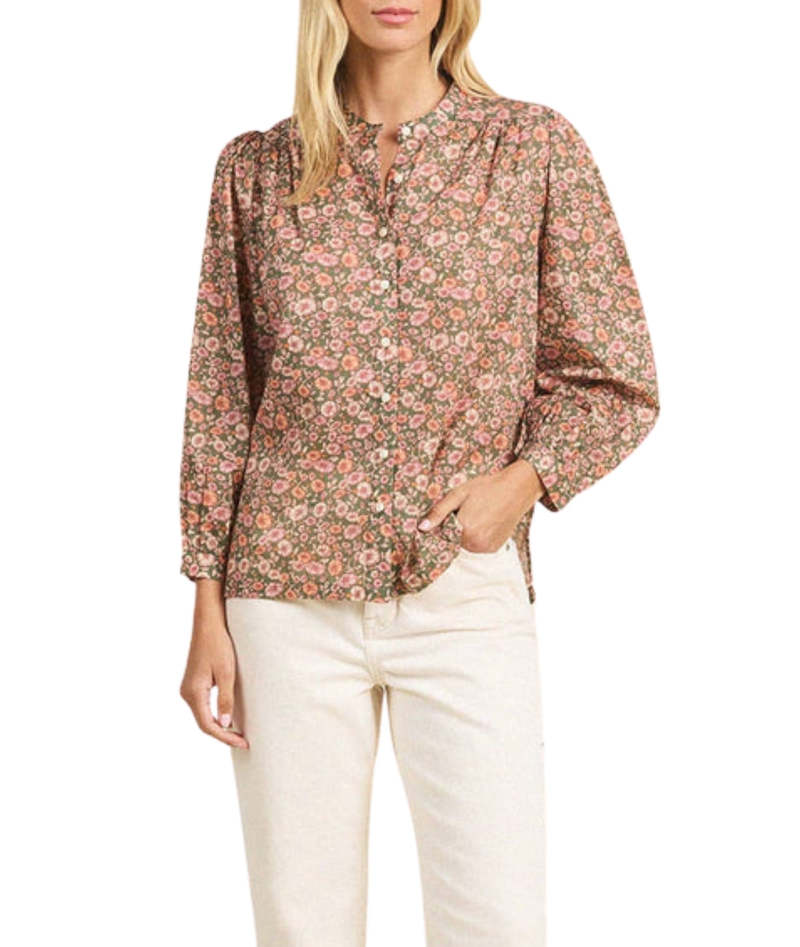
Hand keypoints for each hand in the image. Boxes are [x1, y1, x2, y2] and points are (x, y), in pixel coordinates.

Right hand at [179, 579, 248, 749]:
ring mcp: (189, 688)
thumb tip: (224, 725)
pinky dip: (215, 714)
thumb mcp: (226, 672)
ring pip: (203, 715)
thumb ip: (225, 699)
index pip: (208, 725)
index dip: (225, 737)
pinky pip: (203, 705)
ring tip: (238, 733)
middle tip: (244, 741)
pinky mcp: (194, 683)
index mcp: (193, 693)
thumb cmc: (219, 644)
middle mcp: (187, 693)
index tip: (242, 742)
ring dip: (219, 726)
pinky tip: (228, 717)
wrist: (208, 623)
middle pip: (204, 723)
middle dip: (223, 734)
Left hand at [417, 459, 544, 552]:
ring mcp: (486, 548)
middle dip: (455, 527)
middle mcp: (475, 543)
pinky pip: (478, 546)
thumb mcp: (458, 494)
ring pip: (465, 544)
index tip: (451, 512)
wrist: (516, 489)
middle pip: (453, 540)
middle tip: (466, 510)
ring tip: (477, 514)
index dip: (443, 523)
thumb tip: (422, 528)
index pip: (441, 534)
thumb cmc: (486, 487)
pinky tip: (486, 522)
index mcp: (464, 529)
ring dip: (466, 533)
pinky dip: (478, 537)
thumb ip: (439, 512)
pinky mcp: (494, 549)